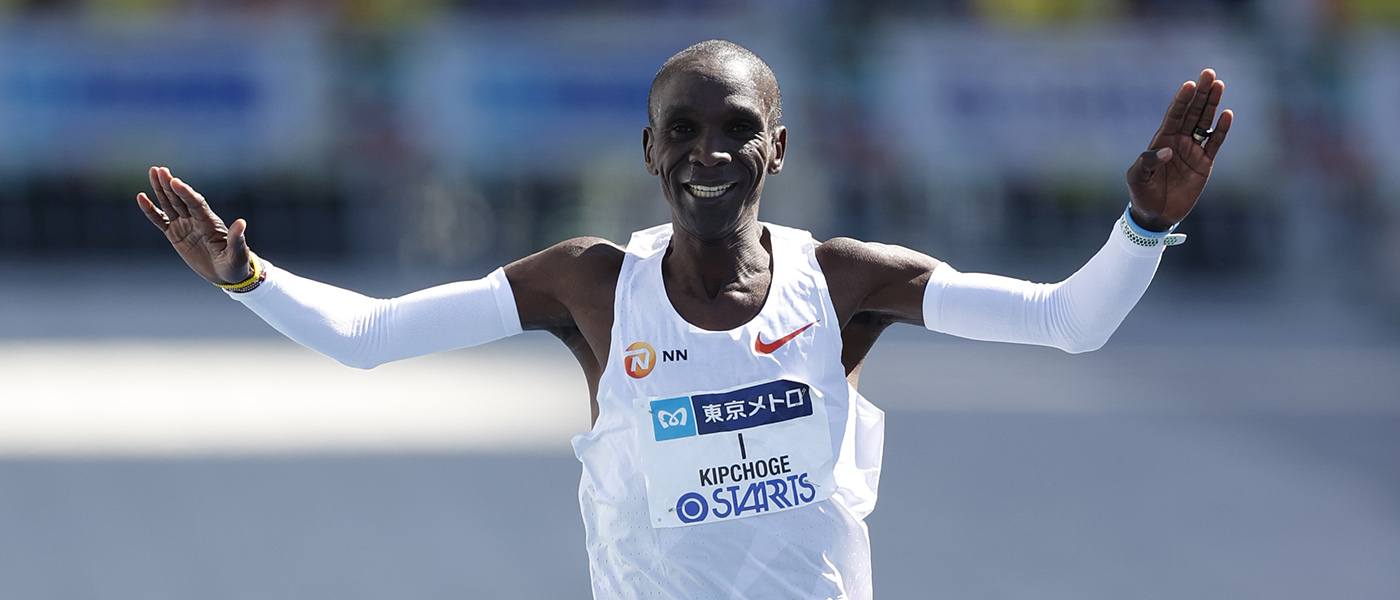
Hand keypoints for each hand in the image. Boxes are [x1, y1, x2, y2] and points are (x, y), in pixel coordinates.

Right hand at [136, 166, 251, 284]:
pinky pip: (160, 220)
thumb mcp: (237, 254)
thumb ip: (237, 238)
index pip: (196, 203)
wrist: (227, 274)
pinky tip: (141, 197)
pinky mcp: (175, 235)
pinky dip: (151, 210)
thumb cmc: (236, 264)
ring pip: (170, 204)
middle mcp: (196, 220)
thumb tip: (242, 222)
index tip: (175, 181)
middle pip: (181, 199)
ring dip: (161, 190)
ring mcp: (185, 225)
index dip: (185, 192)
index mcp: (210, 222)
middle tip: (160, 169)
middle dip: (170, 185)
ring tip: (153, 173)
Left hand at [1126, 68, 1232, 230]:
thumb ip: (1149, 161)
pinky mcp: (1204, 164)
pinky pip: (1214, 143)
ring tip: (1218, 85)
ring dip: (1212, 105)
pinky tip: (1227, 114)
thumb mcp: (1138, 177)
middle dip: (1200, 93)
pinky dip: (1221, 130)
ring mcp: (1192, 151)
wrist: (1155, 215)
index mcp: (1161, 140)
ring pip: (1204, 123)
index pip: (1174, 115)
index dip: (1181, 99)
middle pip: (1192, 112)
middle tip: (1208, 73)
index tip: (1189, 84)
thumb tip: (1168, 150)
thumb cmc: (1141, 194)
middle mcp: (1178, 141)